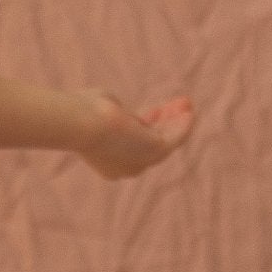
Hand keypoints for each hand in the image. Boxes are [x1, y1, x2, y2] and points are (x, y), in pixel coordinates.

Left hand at [73, 88, 195, 179]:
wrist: (82, 124)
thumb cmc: (83, 113)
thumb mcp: (100, 113)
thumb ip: (113, 114)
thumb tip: (121, 109)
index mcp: (109, 163)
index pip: (134, 144)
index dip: (146, 125)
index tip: (154, 109)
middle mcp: (127, 168)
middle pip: (152, 143)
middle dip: (165, 123)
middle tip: (176, 106)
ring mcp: (141, 163)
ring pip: (165, 141)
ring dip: (177, 122)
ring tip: (186, 103)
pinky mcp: (154, 152)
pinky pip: (175, 139)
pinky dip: (183, 126)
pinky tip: (189, 112)